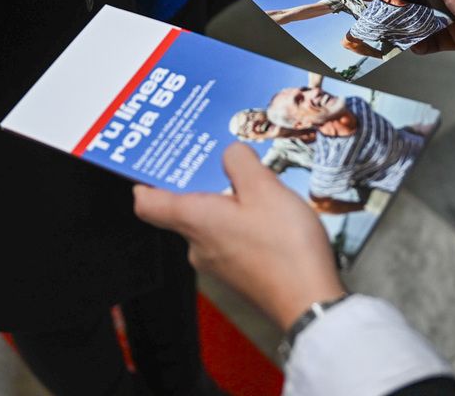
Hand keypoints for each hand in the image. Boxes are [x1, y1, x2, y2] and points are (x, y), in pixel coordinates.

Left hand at [133, 143, 345, 328]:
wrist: (310, 301)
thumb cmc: (284, 247)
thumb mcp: (265, 188)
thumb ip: (240, 162)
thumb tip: (229, 154)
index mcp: (194, 221)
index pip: (147, 204)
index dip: (145, 182)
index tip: (154, 164)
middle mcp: (198, 245)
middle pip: (184, 209)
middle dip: (202, 183)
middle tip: (220, 157)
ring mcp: (218, 264)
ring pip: (212, 223)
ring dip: (228, 202)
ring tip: (255, 184)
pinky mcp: (239, 274)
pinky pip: (231, 239)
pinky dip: (243, 222)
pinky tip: (269, 214)